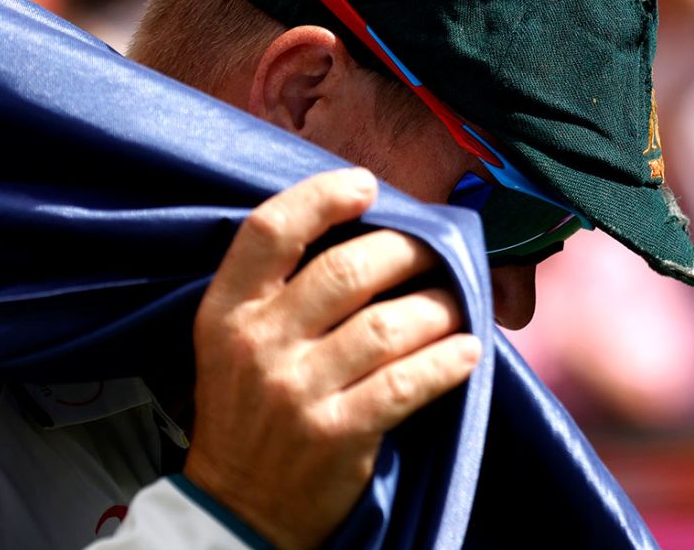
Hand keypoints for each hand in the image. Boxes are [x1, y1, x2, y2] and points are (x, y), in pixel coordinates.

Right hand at [183, 168, 481, 548]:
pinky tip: (467, 351)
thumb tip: (364, 226)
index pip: (269, 230)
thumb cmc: (246, 407)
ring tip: (455, 301)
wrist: (238, 507)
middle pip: (346, 270)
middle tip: (434, 250)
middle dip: (406, 250)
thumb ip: (279, 287)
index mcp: (227, 310)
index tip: (365, 185)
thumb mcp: (234, 338)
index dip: (321, 196)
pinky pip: (408, 384)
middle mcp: (259, 344)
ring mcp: (299, 392)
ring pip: (389, 325)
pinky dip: (447, 361)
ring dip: (438, 305)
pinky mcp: (339, 435)